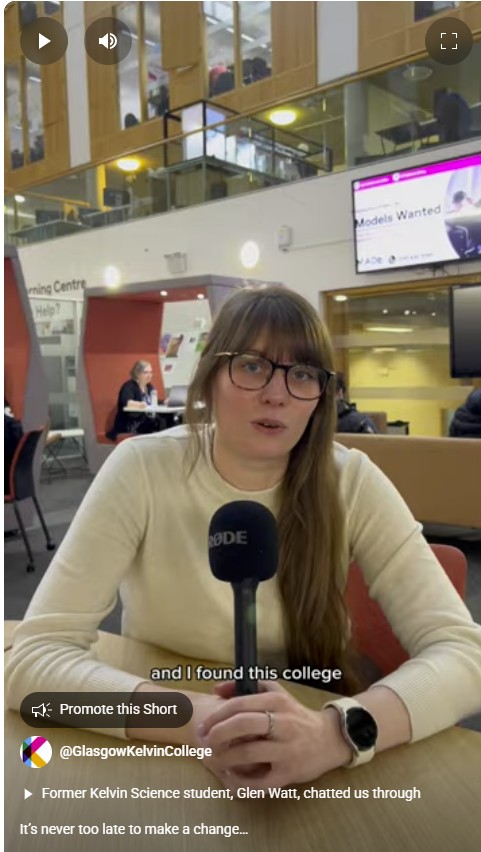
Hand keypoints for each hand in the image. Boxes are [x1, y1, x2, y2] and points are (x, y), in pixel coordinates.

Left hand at [197, 680, 350, 792]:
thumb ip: (247, 686)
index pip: (240, 704)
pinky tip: (230, 778)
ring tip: (213, 759)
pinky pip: (261, 782)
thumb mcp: (276, 693)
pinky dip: (241, 782)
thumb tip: (216, 688)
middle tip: (204, 742)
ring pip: (248, 753)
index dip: (217, 715)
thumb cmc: (295, 715)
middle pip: (242, 725)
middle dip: (217, 733)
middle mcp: (283, 722)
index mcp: (277, 701)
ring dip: (224, 758)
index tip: (203, 726)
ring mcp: (287, 749)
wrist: (328, 739)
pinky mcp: (290, 772)